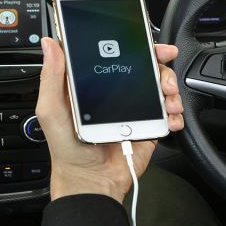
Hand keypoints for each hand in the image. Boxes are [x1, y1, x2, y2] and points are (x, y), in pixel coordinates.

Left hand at [35, 37, 183, 202]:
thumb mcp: (52, 110)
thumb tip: (50, 45)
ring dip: (171, 90)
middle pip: (147, 67)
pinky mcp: (148, 125)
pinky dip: (175, 113)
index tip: (148, 43)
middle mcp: (117, 91)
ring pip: (161, 87)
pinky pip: (168, 113)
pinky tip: (170, 118)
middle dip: (161, 66)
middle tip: (163, 76)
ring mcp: (135, 107)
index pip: (117, 53)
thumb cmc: (67, 149)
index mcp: (95, 83)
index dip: (135, 44)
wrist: (91, 181)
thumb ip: (51, 77)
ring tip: (168, 101)